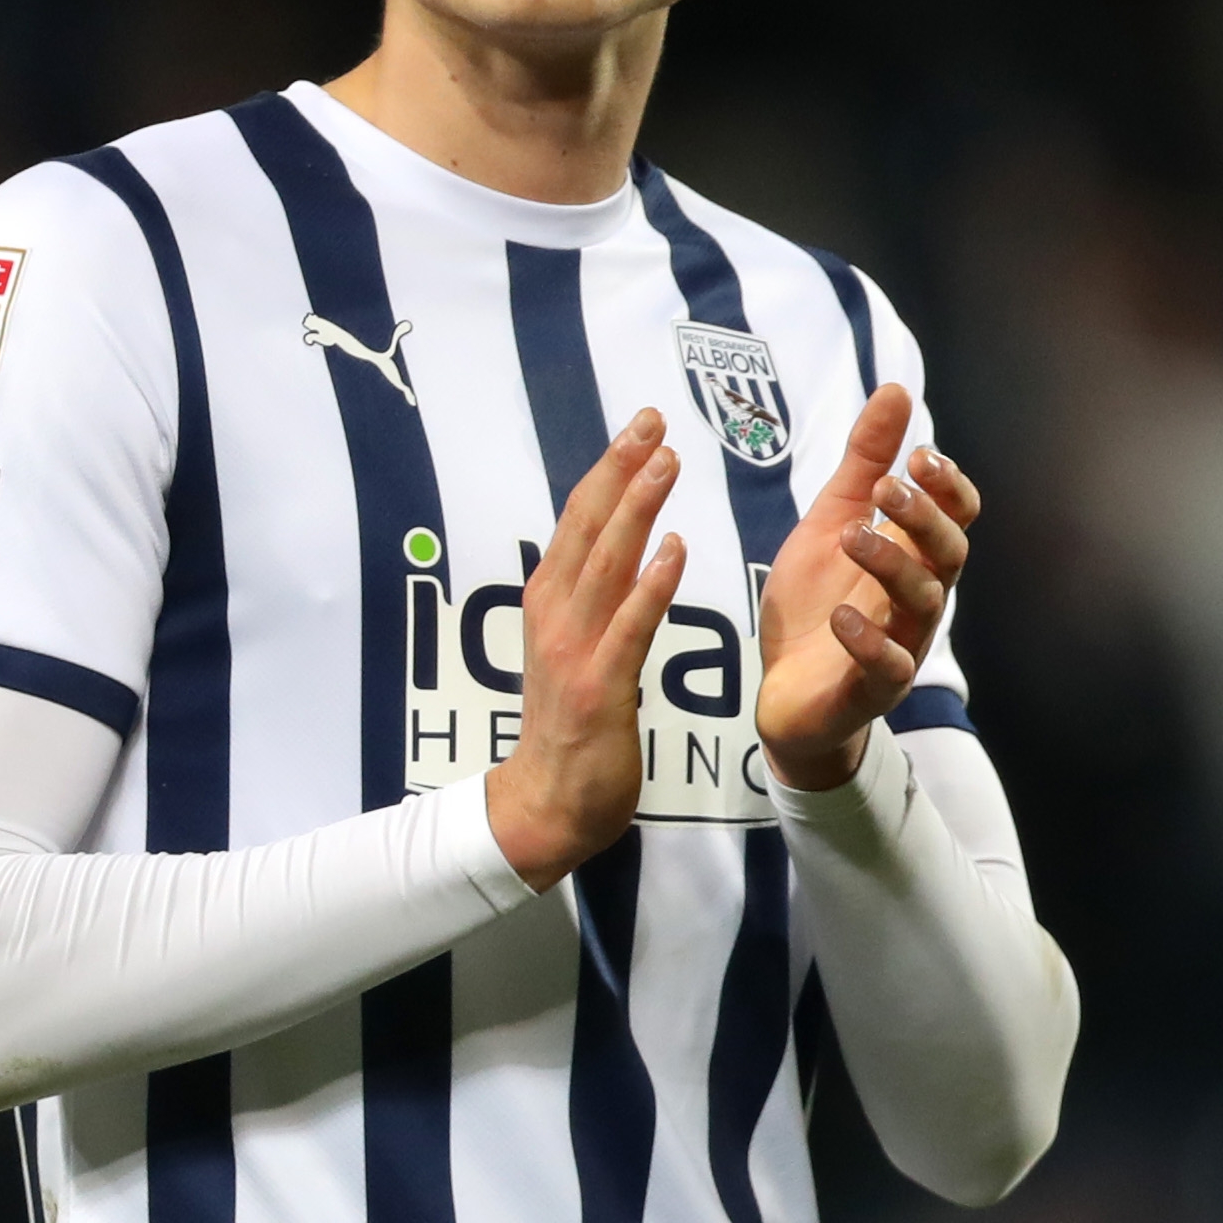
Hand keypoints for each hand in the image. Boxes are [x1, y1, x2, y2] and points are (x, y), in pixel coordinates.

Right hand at [483, 409, 685, 889]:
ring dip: (636, 510)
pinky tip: (674, 550)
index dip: (609, 468)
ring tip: (665, 464)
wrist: (548, 801)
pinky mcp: (600, 687)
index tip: (640, 426)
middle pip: (588, 527)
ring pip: (606, 565)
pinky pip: (628, 627)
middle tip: (653, 421)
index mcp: (549, 600)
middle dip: (621, 469)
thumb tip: (623, 547)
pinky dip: (649, 586)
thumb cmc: (570, 725)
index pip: (579, 519)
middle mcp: (555, 614)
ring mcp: (573, 649)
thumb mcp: (573, 646)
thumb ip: (592, 598)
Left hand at [756, 382, 977, 792]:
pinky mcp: (872, 688)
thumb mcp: (830, 522)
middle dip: (924, 517)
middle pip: (950, 554)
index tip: (919, 455)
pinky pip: (887, 667)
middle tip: (887, 487)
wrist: (785, 692)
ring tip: (853, 535)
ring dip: (892, 563)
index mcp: (913, 556)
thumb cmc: (816, 604)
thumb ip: (862, 463)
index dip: (947, 486)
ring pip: (922, 602)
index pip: (956, 515)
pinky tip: (841, 616)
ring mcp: (901, 644)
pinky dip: (867, 640)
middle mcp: (918, 598)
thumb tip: (895, 389)